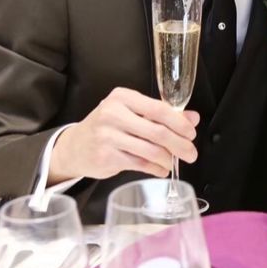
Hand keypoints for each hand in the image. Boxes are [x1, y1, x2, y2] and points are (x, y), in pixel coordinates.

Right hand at [49, 87, 199, 182]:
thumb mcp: (132, 113)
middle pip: (157, 131)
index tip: (191, 134)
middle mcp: (113, 114)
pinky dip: (155, 168)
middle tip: (191, 153)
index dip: (180, 123)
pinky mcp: (106, 157)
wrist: (74, 147)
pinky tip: (160, 169)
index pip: (159, 109)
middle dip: (180, 144)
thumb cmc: (108, 127)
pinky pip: (140, 164)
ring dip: (168, 159)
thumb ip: (162, 114)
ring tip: (173, 163)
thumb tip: (192, 119)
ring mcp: (108, 136)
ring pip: (150, 150)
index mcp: (123, 97)